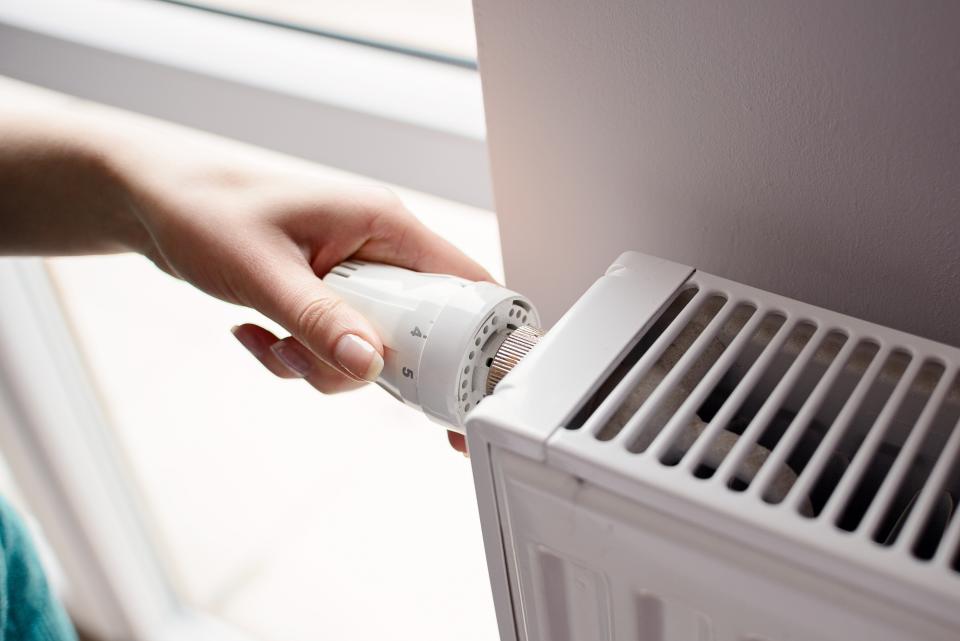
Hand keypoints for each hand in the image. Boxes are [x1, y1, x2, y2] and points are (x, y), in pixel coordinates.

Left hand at [128, 164, 487, 453]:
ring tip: (274, 341)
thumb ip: (320, 320)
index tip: (460, 390)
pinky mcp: (326, 297)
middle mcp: (377, 250)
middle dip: (369, 361)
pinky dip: (298, 358)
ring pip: (371, 348)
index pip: (463, 282)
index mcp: (383, 224)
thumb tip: (369, 364)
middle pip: (418, 329)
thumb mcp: (265, 271)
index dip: (476, 338)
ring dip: (322, 364)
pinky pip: (334, 348)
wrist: (155, 203)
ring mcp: (352, 275)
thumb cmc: (205, 209)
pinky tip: (256, 333)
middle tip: (318, 358)